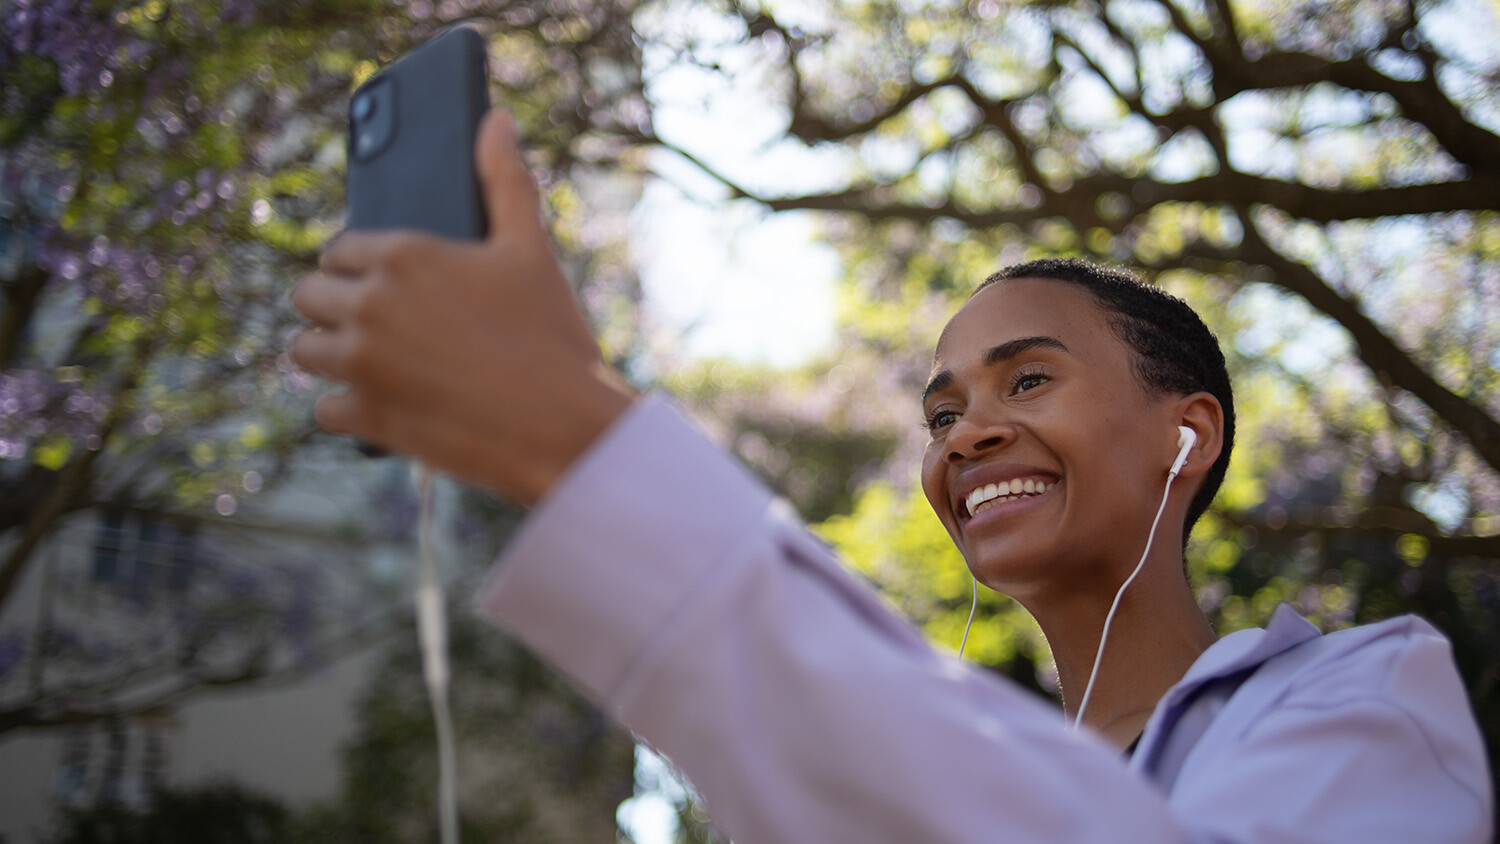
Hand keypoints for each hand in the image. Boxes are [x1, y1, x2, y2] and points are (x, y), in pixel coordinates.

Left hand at [290, 109, 635, 504]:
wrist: (564, 428)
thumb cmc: (552, 336)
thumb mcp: (531, 250)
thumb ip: (506, 180)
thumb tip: (497, 121)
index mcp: (404, 254)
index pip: (339, 247)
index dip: (356, 264)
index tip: (374, 278)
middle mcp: (370, 303)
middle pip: (307, 295)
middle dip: (333, 306)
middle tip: (369, 320)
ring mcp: (361, 362)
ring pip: (304, 351)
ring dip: (329, 355)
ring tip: (368, 361)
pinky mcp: (365, 416)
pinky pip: (325, 409)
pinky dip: (348, 410)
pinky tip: (382, 405)